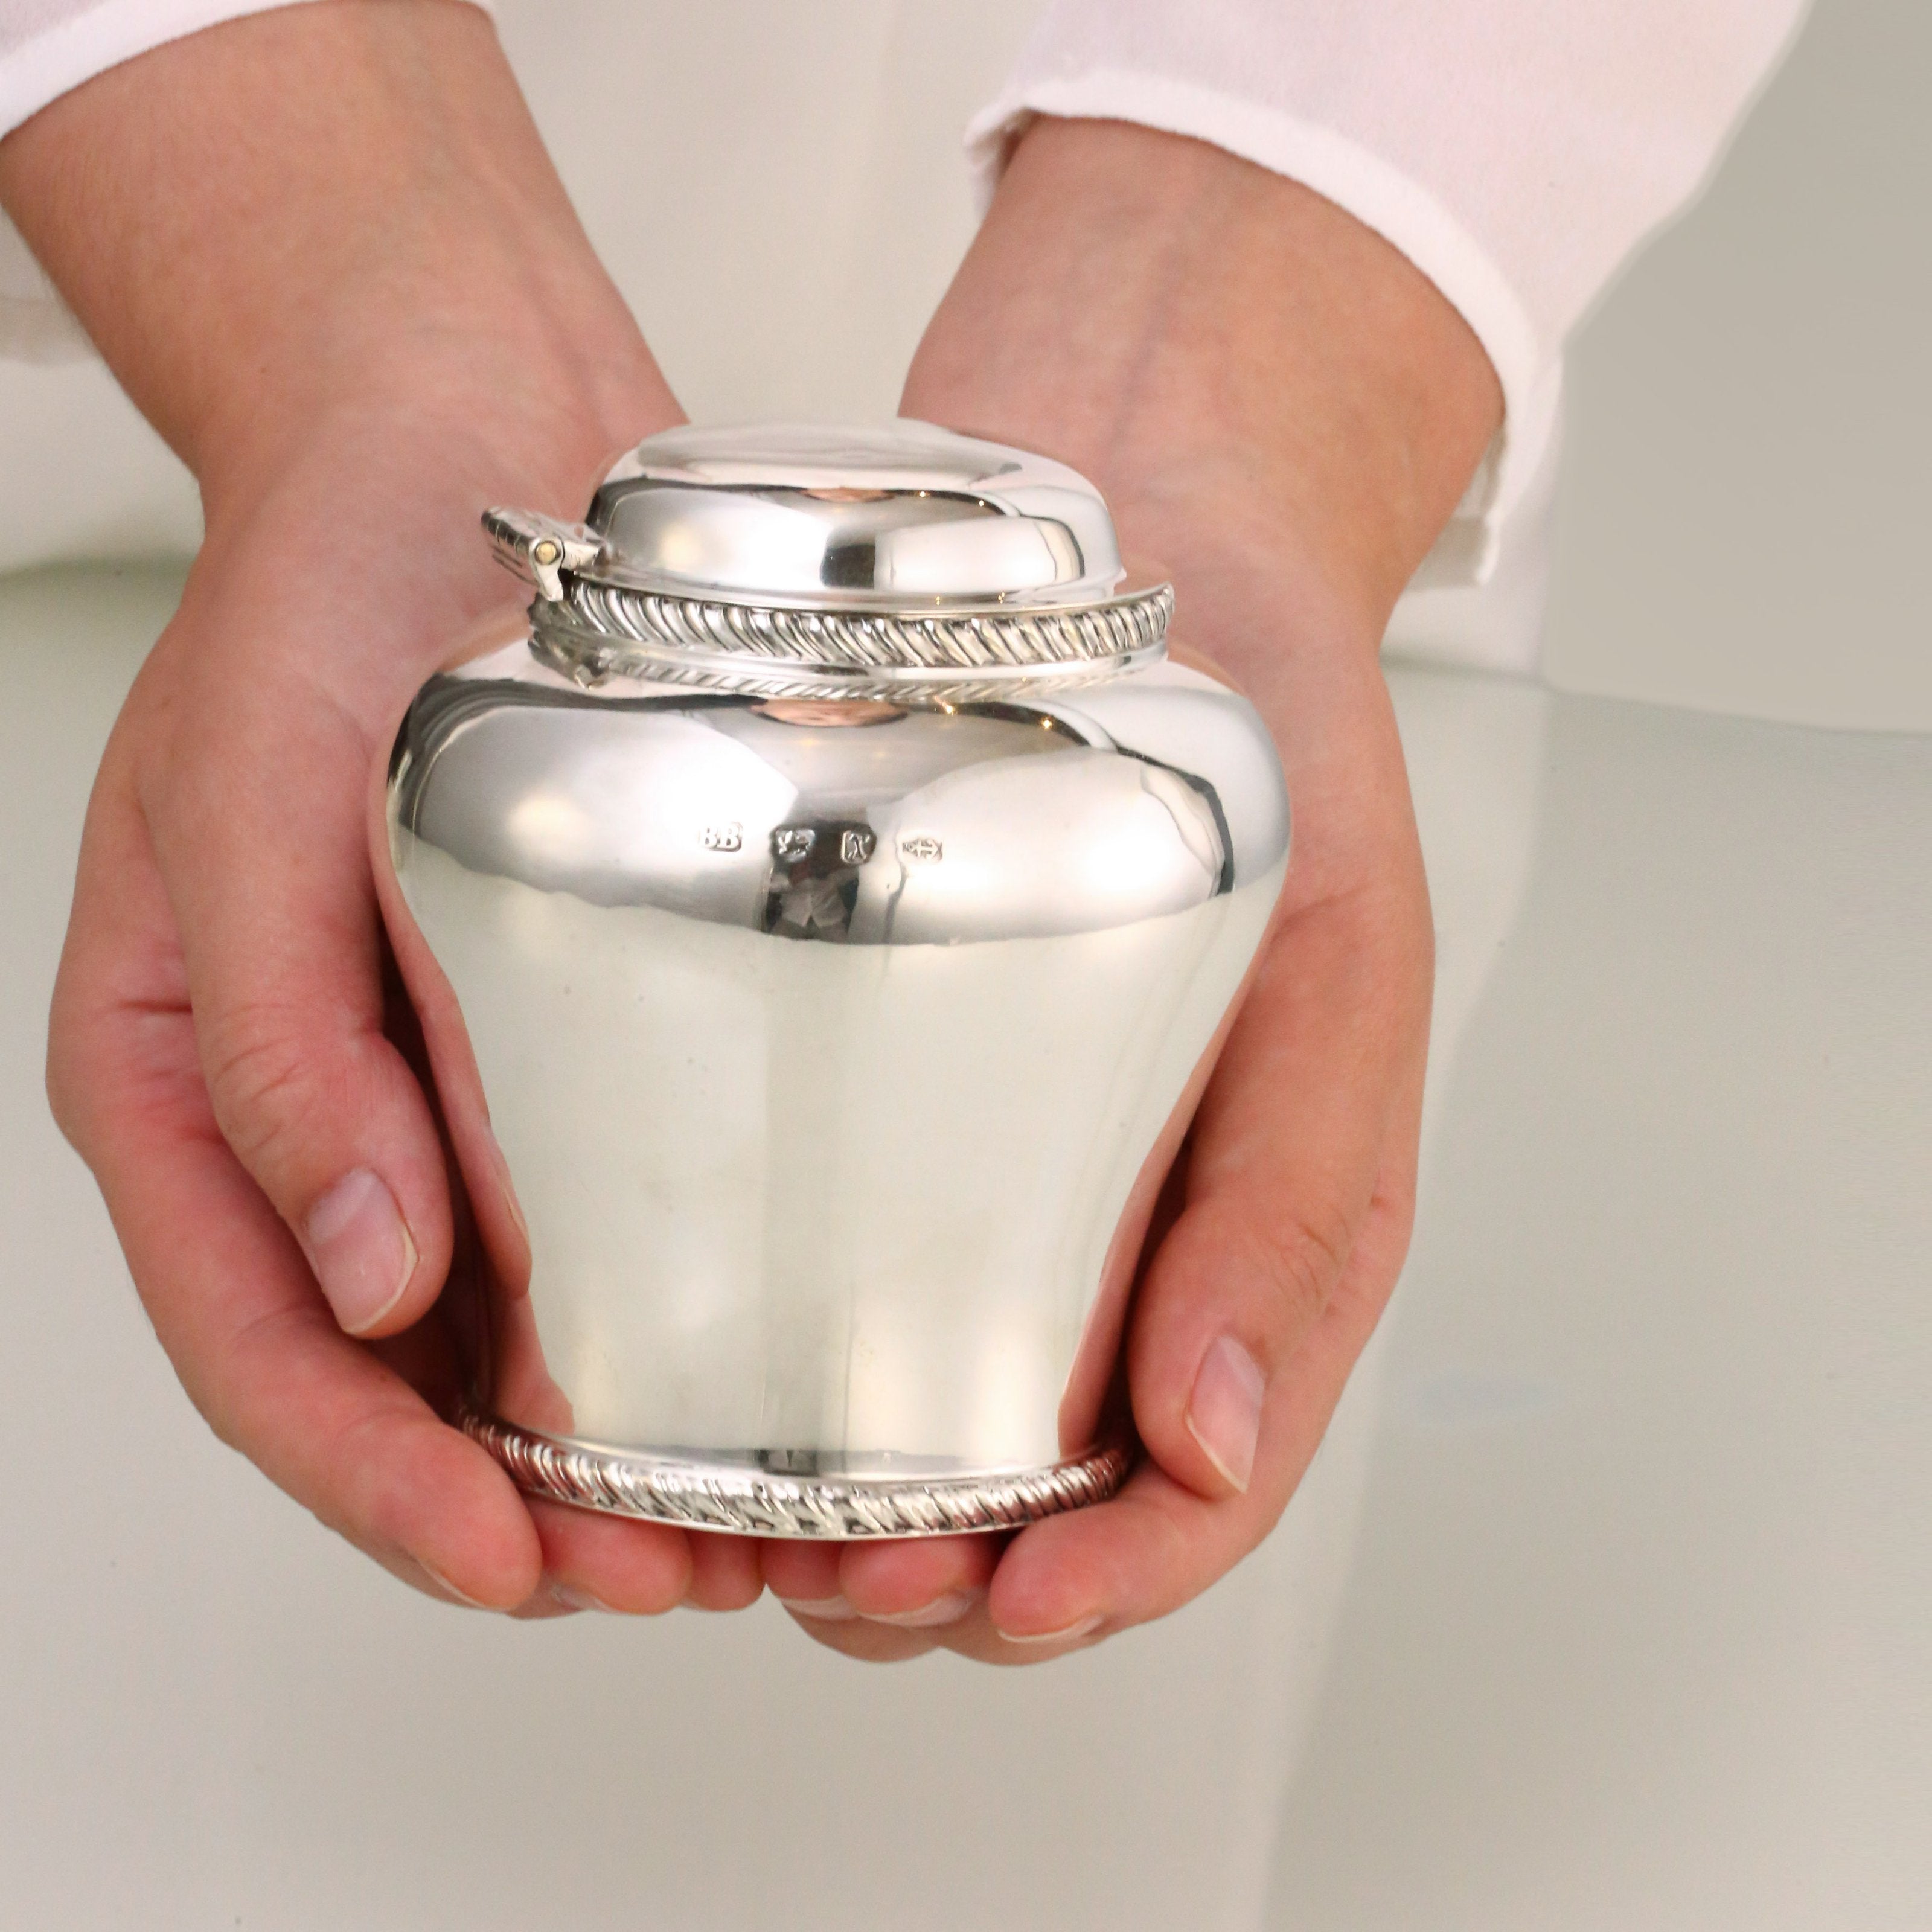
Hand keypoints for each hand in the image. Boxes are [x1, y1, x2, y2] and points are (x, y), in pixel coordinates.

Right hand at [8, 4, 761, 1613]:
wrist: (440, 457)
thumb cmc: (313, 613)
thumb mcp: (249, 815)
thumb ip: (286, 1051)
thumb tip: (359, 1283)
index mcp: (188, 1084)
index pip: (260, 1349)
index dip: (378, 1488)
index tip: (511, 1566)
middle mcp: (306, 1115)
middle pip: (388, 1382)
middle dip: (514, 1510)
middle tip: (666, 1580)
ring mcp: (421, 1084)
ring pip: (492, 1335)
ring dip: (600, 1452)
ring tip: (737, 1530)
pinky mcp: (534, 1034)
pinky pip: (580, 1222)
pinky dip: (653, 1322)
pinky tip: (753, 1370)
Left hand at [760, 119, 1500, 1658]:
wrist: (1146, 523)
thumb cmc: (1272, 741)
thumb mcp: (1340, 958)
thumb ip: (1300, 1195)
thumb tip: (1209, 1444)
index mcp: (1250, 1221)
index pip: (1195, 1475)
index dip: (1109, 1577)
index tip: (1004, 1592)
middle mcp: (1113, 1214)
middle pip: (1034, 1471)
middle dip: (940, 1564)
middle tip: (839, 1563)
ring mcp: (990, 1150)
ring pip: (910, 1397)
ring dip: (826, 1491)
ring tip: (736, 1505)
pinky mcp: (872, 1070)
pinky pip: (818, 1252)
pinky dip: (756, 1343)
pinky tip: (683, 1355)